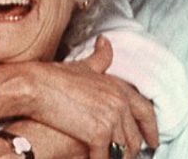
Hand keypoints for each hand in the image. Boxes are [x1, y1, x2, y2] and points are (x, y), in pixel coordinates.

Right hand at [19, 36, 157, 158]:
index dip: (151, 129)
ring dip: (118, 158)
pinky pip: (105, 157)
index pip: (145, 112)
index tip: (152, 141)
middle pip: (135, 136)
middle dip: (132, 150)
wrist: (35, 87)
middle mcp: (120, 102)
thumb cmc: (53, 77)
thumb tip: (105, 41)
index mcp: (118, 88)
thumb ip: (99, 58)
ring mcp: (111, 118)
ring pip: (123, 150)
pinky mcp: (99, 134)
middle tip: (128, 158)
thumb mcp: (82, 66)